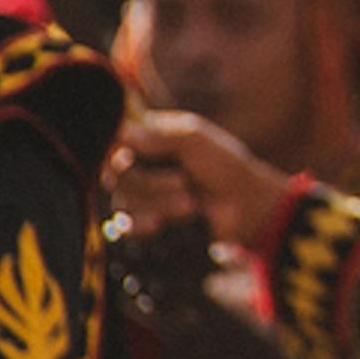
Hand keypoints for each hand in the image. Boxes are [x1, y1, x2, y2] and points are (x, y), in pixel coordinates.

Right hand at [107, 111, 295, 252]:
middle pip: (117, 175)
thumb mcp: (196, 141)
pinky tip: (157, 225)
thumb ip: (159, 136)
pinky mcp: (146, 221)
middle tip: (184, 183)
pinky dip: (140, 225)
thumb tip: (121, 132)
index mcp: (148, 138)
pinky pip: (127, 226)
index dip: (115, 151)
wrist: (245, 207)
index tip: (127, 157)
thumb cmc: (224, 166)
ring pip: (124, 200)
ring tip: (190, 205)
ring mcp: (140, 195)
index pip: (114, 141)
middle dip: (151, 183)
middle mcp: (138, 165)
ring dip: (158, 204)